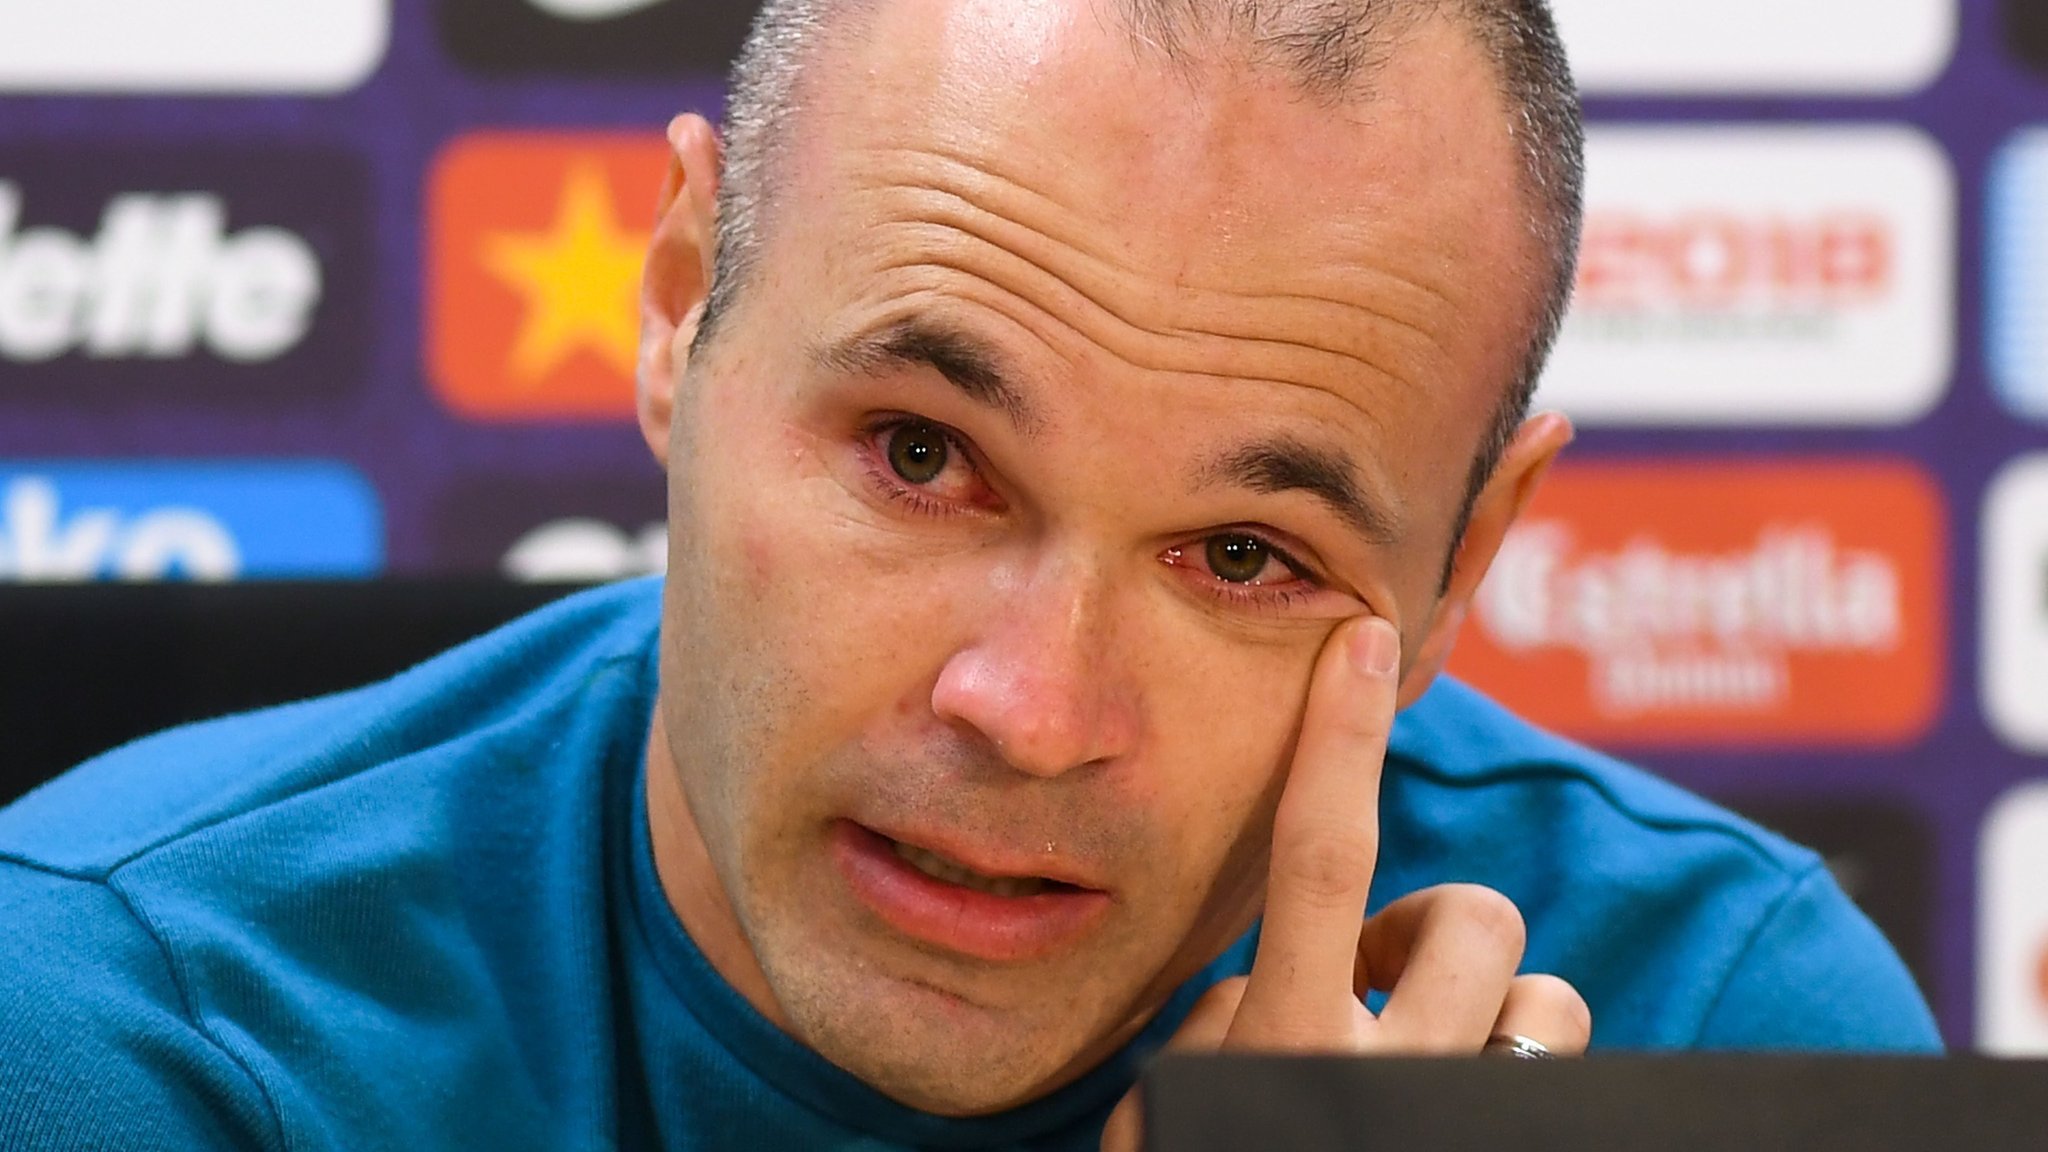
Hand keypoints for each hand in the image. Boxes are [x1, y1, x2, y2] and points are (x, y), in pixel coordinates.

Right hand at [1101, 616, 1590, 1151]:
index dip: (1337, 739)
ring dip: (1494, 1015)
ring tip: (1435, 1068)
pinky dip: (1523, 1071)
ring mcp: (1473, 1111)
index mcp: (1287, 1050)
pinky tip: (1469, 1105)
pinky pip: (1564, 1066)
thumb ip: (1216, 1036)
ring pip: (1546, 995)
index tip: (1361, 641)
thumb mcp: (1165, 1127)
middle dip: (1436, 934)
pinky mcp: (1521, 1137)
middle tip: (1378, 989)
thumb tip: (1265, 985)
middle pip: (1469, 919)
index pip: (1318, 858)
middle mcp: (1396, 1073)